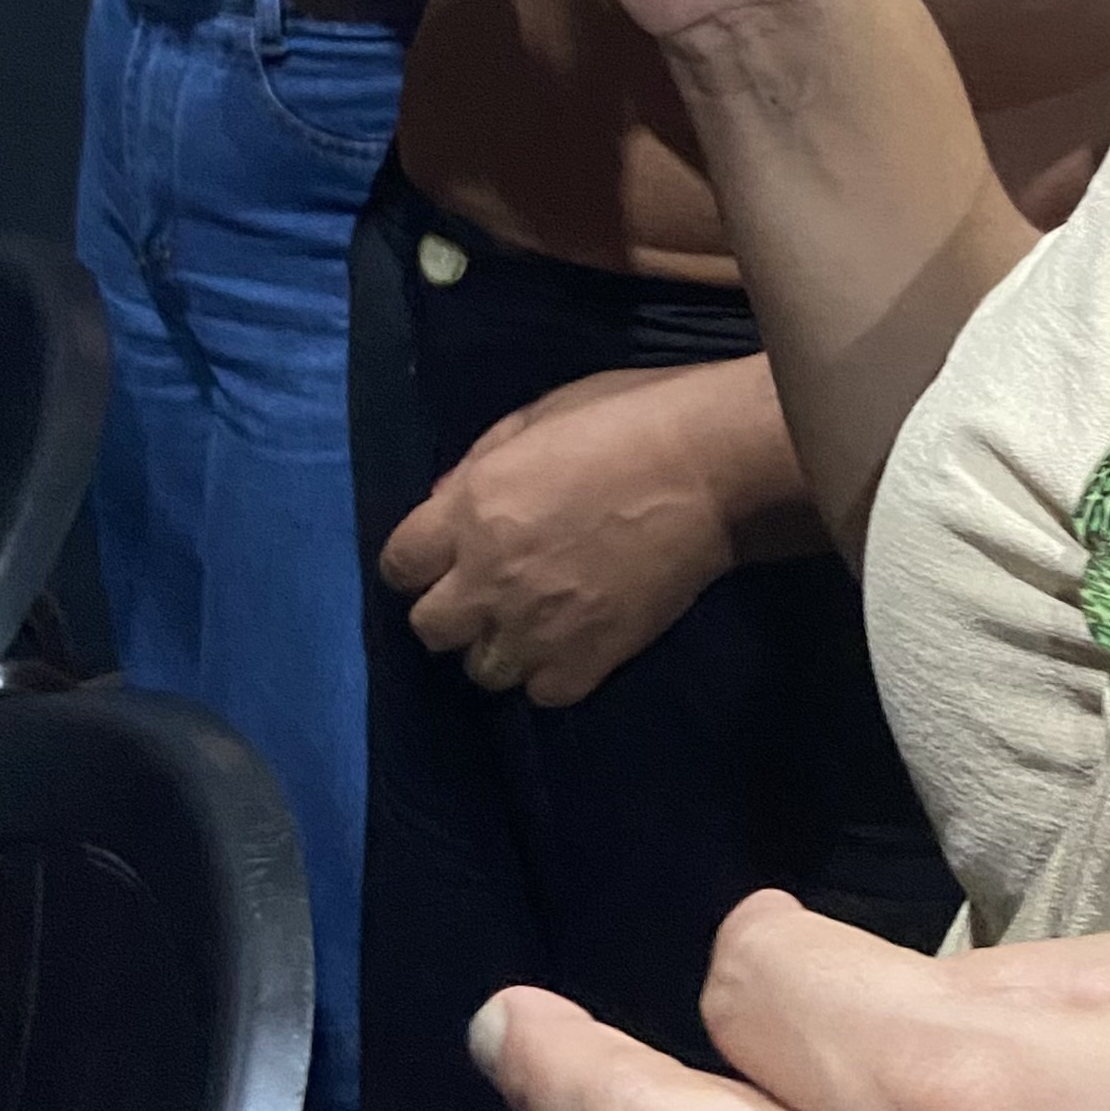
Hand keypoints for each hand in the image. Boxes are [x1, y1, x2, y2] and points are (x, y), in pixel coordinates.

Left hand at [381, 354, 799, 704]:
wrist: (713, 470)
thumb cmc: (627, 421)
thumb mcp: (537, 417)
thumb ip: (479, 464)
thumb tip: (446, 501)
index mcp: (470, 511)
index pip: (397, 565)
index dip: (419, 560)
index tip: (444, 555)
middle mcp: (488, 579)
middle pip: (428, 628)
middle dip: (451, 608)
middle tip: (490, 589)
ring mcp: (536, 627)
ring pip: (480, 671)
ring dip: (499, 645)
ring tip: (534, 619)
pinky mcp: (587, 662)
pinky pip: (540, 693)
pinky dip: (551, 672)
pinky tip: (574, 640)